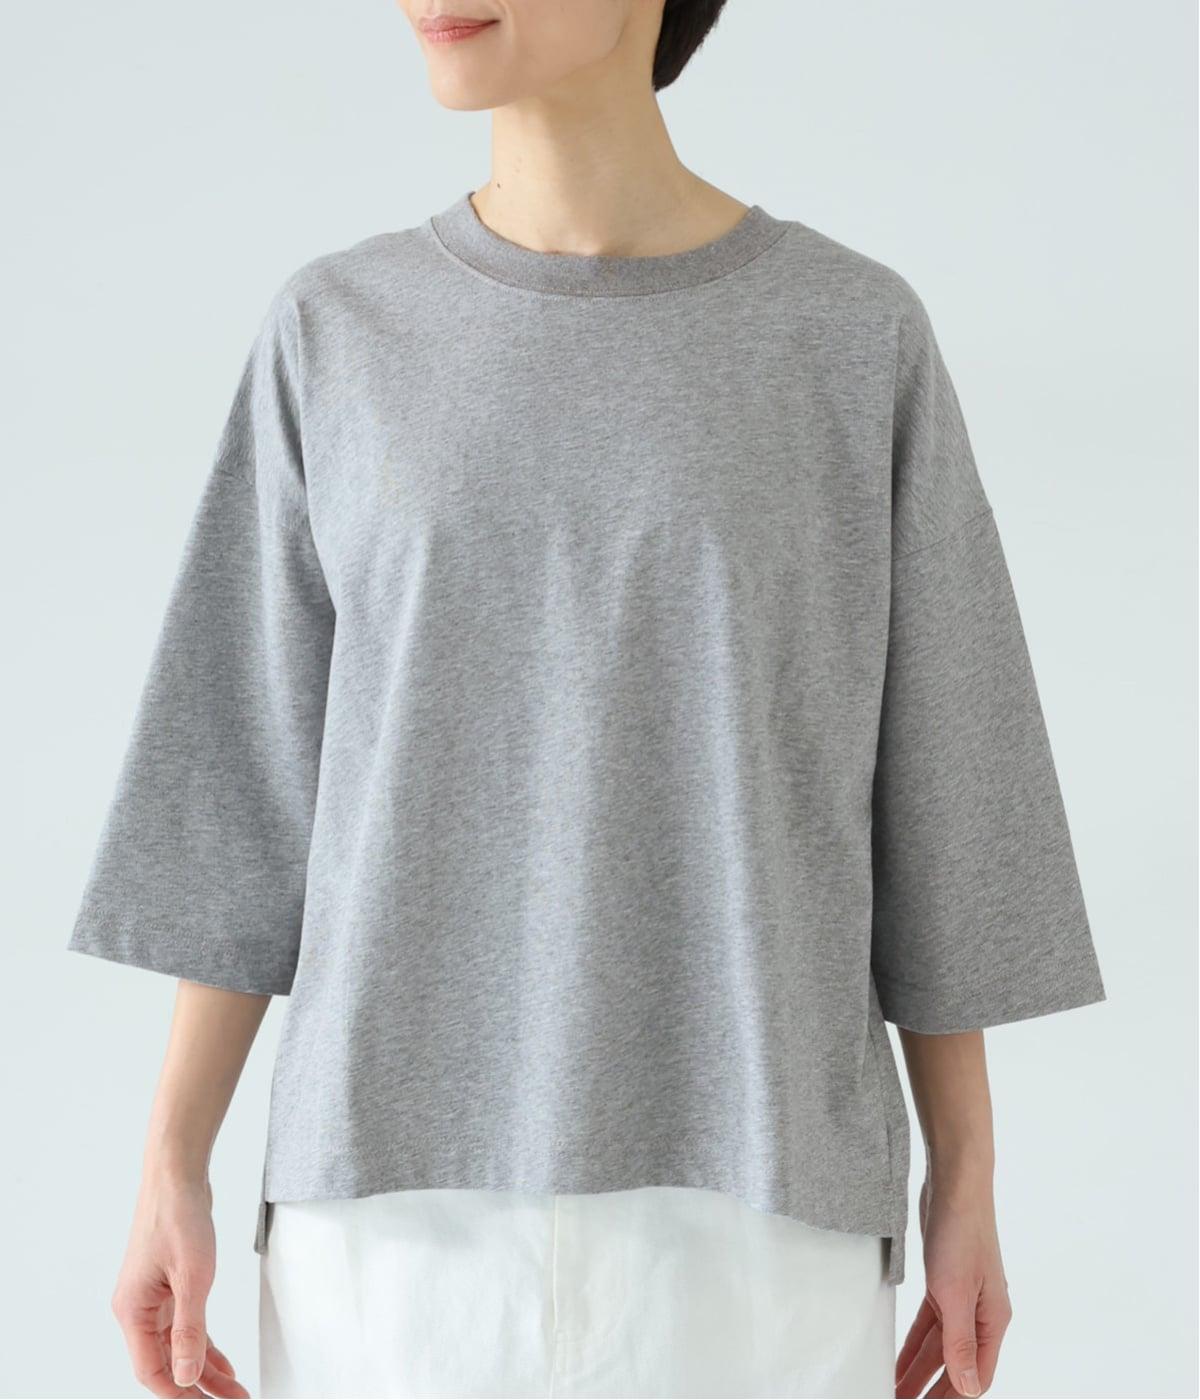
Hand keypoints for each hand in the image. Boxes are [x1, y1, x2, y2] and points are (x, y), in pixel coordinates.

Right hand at [110, 1173, 248, 1397]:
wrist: (177, 1176)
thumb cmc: (179, 1217)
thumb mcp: (192, 1278)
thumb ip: (190, 1331)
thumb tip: (187, 1377)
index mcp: (132, 1311)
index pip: (150, 1370)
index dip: (179, 1392)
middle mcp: (137, 1309)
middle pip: (164, 1362)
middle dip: (198, 1386)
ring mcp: (152, 1298)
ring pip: (177, 1346)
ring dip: (204, 1368)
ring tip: (234, 1389)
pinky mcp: (167, 1286)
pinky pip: (184, 1326)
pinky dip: (203, 1344)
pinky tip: (222, 1361)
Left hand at [895, 1173, 1012, 1396]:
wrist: (954, 1183)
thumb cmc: (961, 1232)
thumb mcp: (955, 1292)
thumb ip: (960, 1343)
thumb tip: (968, 1388)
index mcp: (993, 1321)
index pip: (975, 1376)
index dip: (952, 1398)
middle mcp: (982, 1314)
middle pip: (957, 1365)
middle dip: (932, 1389)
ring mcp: (963, 1297)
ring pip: (940, 1345)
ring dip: (918, 1368)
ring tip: (895, 1390)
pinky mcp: (944, 1281)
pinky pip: (929, 1322)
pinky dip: (914, 1341)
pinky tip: (899, 1355)